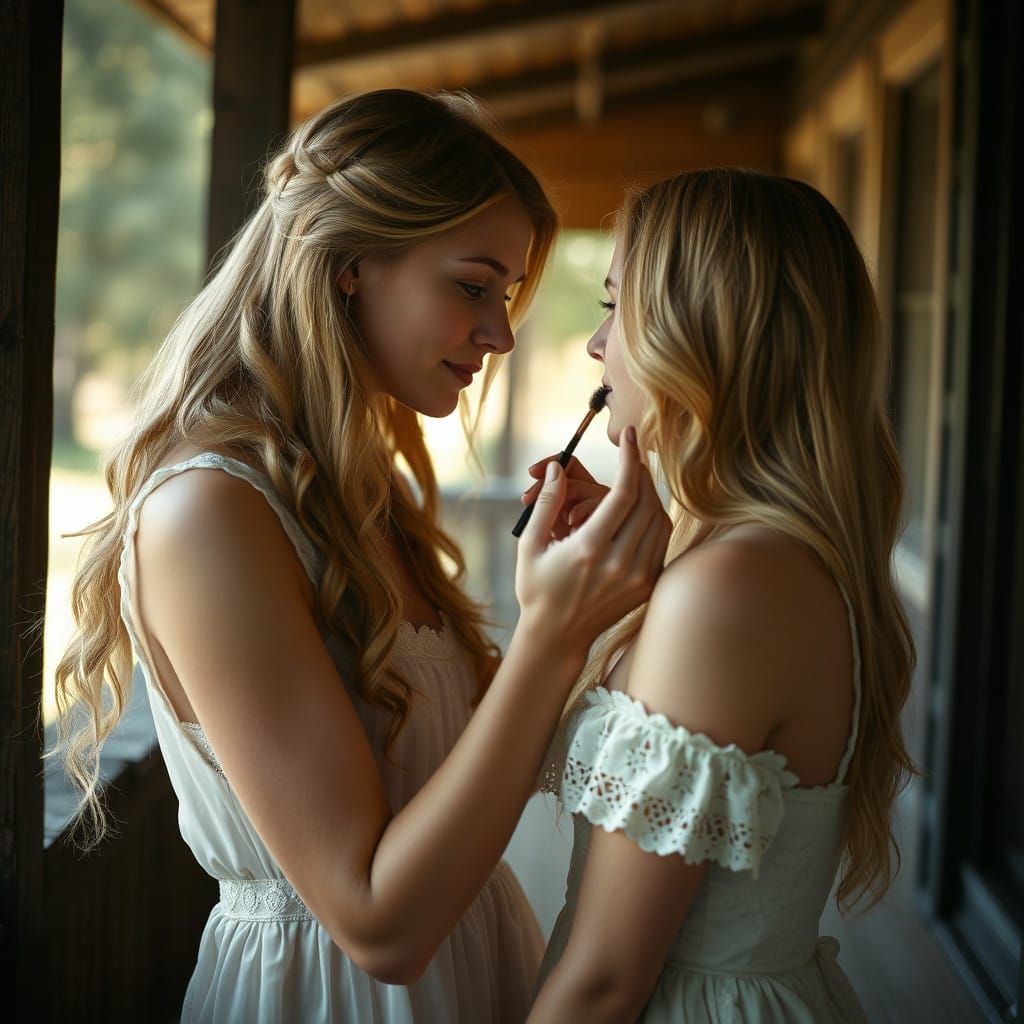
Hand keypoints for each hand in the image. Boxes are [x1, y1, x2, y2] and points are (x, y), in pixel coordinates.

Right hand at [514, 426, 670, 659]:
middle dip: (640, 472)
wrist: (556, 637)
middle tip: (629, 454)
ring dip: (649, 494)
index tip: (627, 435)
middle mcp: (620, 564)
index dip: (629, 459)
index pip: (624, 493)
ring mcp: (638, 578)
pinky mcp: (646, 586)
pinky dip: (653, 519)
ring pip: (659, 520)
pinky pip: (659, 541)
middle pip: (647, 502)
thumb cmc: (537, 589)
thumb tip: (556, 466)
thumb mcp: (529, 545)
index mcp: (589, 550)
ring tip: (632, 479)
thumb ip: (545, 503)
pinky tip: (637, 510)